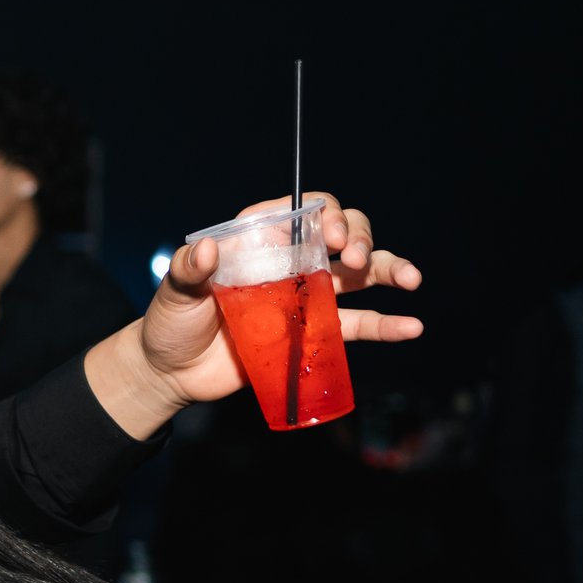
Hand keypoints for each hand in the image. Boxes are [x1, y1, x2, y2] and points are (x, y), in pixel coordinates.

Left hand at [86, 192, 423, 436]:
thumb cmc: (171, 322)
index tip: (331, 236)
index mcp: (260, 238)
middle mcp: (290, 261)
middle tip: (355, 258)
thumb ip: (189, 270)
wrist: (173, 373)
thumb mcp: (175, 292)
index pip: (305, 210)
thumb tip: (208, 250)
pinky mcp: (313, 332)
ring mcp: (305, 296)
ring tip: (411, 278)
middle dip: (360, 238)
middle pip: (341, 235)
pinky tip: (411, 326)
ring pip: (359, 275)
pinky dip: (386, 325)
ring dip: (389, 269)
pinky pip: (356, 325)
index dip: (327, 214)